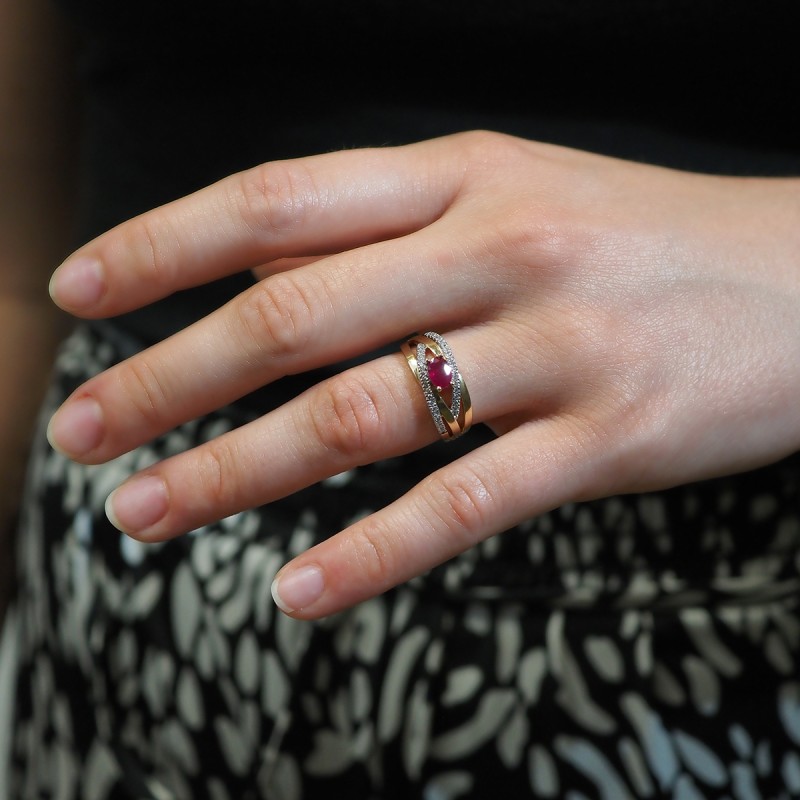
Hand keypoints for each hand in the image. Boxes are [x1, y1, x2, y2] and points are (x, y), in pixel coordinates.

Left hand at [45, 131, 799, 617]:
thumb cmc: (641, 241)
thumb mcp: (517, 198)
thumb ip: (392, 237)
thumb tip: (262, 278)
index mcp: (465, 176)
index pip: (278, 200)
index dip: (165, 245)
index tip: (81, 294)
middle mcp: (498, 249)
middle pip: (295, 314)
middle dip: (170, 378)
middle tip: (81, 433)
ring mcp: (556, 346)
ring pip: (361, 415)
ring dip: (237, 471)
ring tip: (148, 515)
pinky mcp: (610, 437)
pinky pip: (465, 503)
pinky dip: (372, 553)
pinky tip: (299, 592)